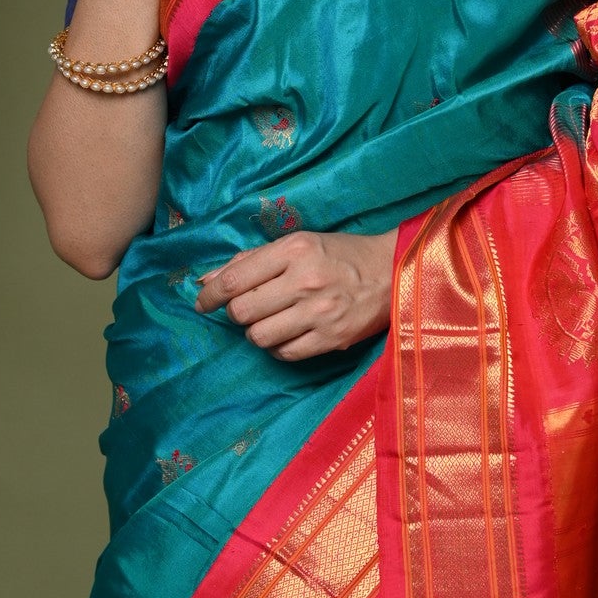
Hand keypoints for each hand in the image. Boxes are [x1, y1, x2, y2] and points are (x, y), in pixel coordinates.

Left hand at [195, 229, 395, 360]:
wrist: (393, 273)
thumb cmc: (340, 254)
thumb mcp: (299, 243)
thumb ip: (251, 260)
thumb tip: (206, 280)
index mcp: (293, 250)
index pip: (234, 279)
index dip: (210, 295)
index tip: (203, 302)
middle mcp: (304, 281)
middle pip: (243, 311)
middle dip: (237, 313)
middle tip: (248, 308)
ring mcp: (319, 313)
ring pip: (259, 336)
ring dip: (257, 331)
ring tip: (271, 320)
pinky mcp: (331, 339)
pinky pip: (285, 354)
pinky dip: (279, 347)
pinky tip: (288, 333)